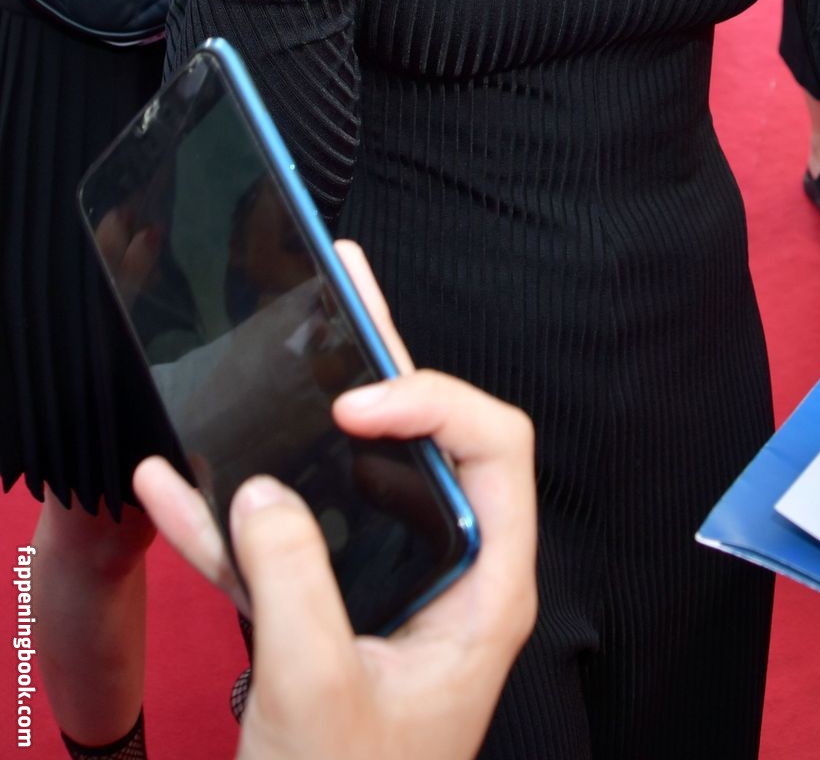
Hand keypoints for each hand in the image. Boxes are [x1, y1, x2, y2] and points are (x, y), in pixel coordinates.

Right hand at [133, 242, 536, 759]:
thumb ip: (294, 581)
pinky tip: (171, 480)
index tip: (355, 401)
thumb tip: (262, 489)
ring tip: (266, 336)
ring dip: (295, 419)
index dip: (432, 401)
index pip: (493, 449)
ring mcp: (380, 590)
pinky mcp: (322, 616)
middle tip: (342, 282)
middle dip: (377, 358)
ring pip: (345, 479)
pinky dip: (227, 515)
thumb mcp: (321, 694)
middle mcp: (445, 572)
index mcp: (486, 586)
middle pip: (421, 438)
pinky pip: (278, 546)